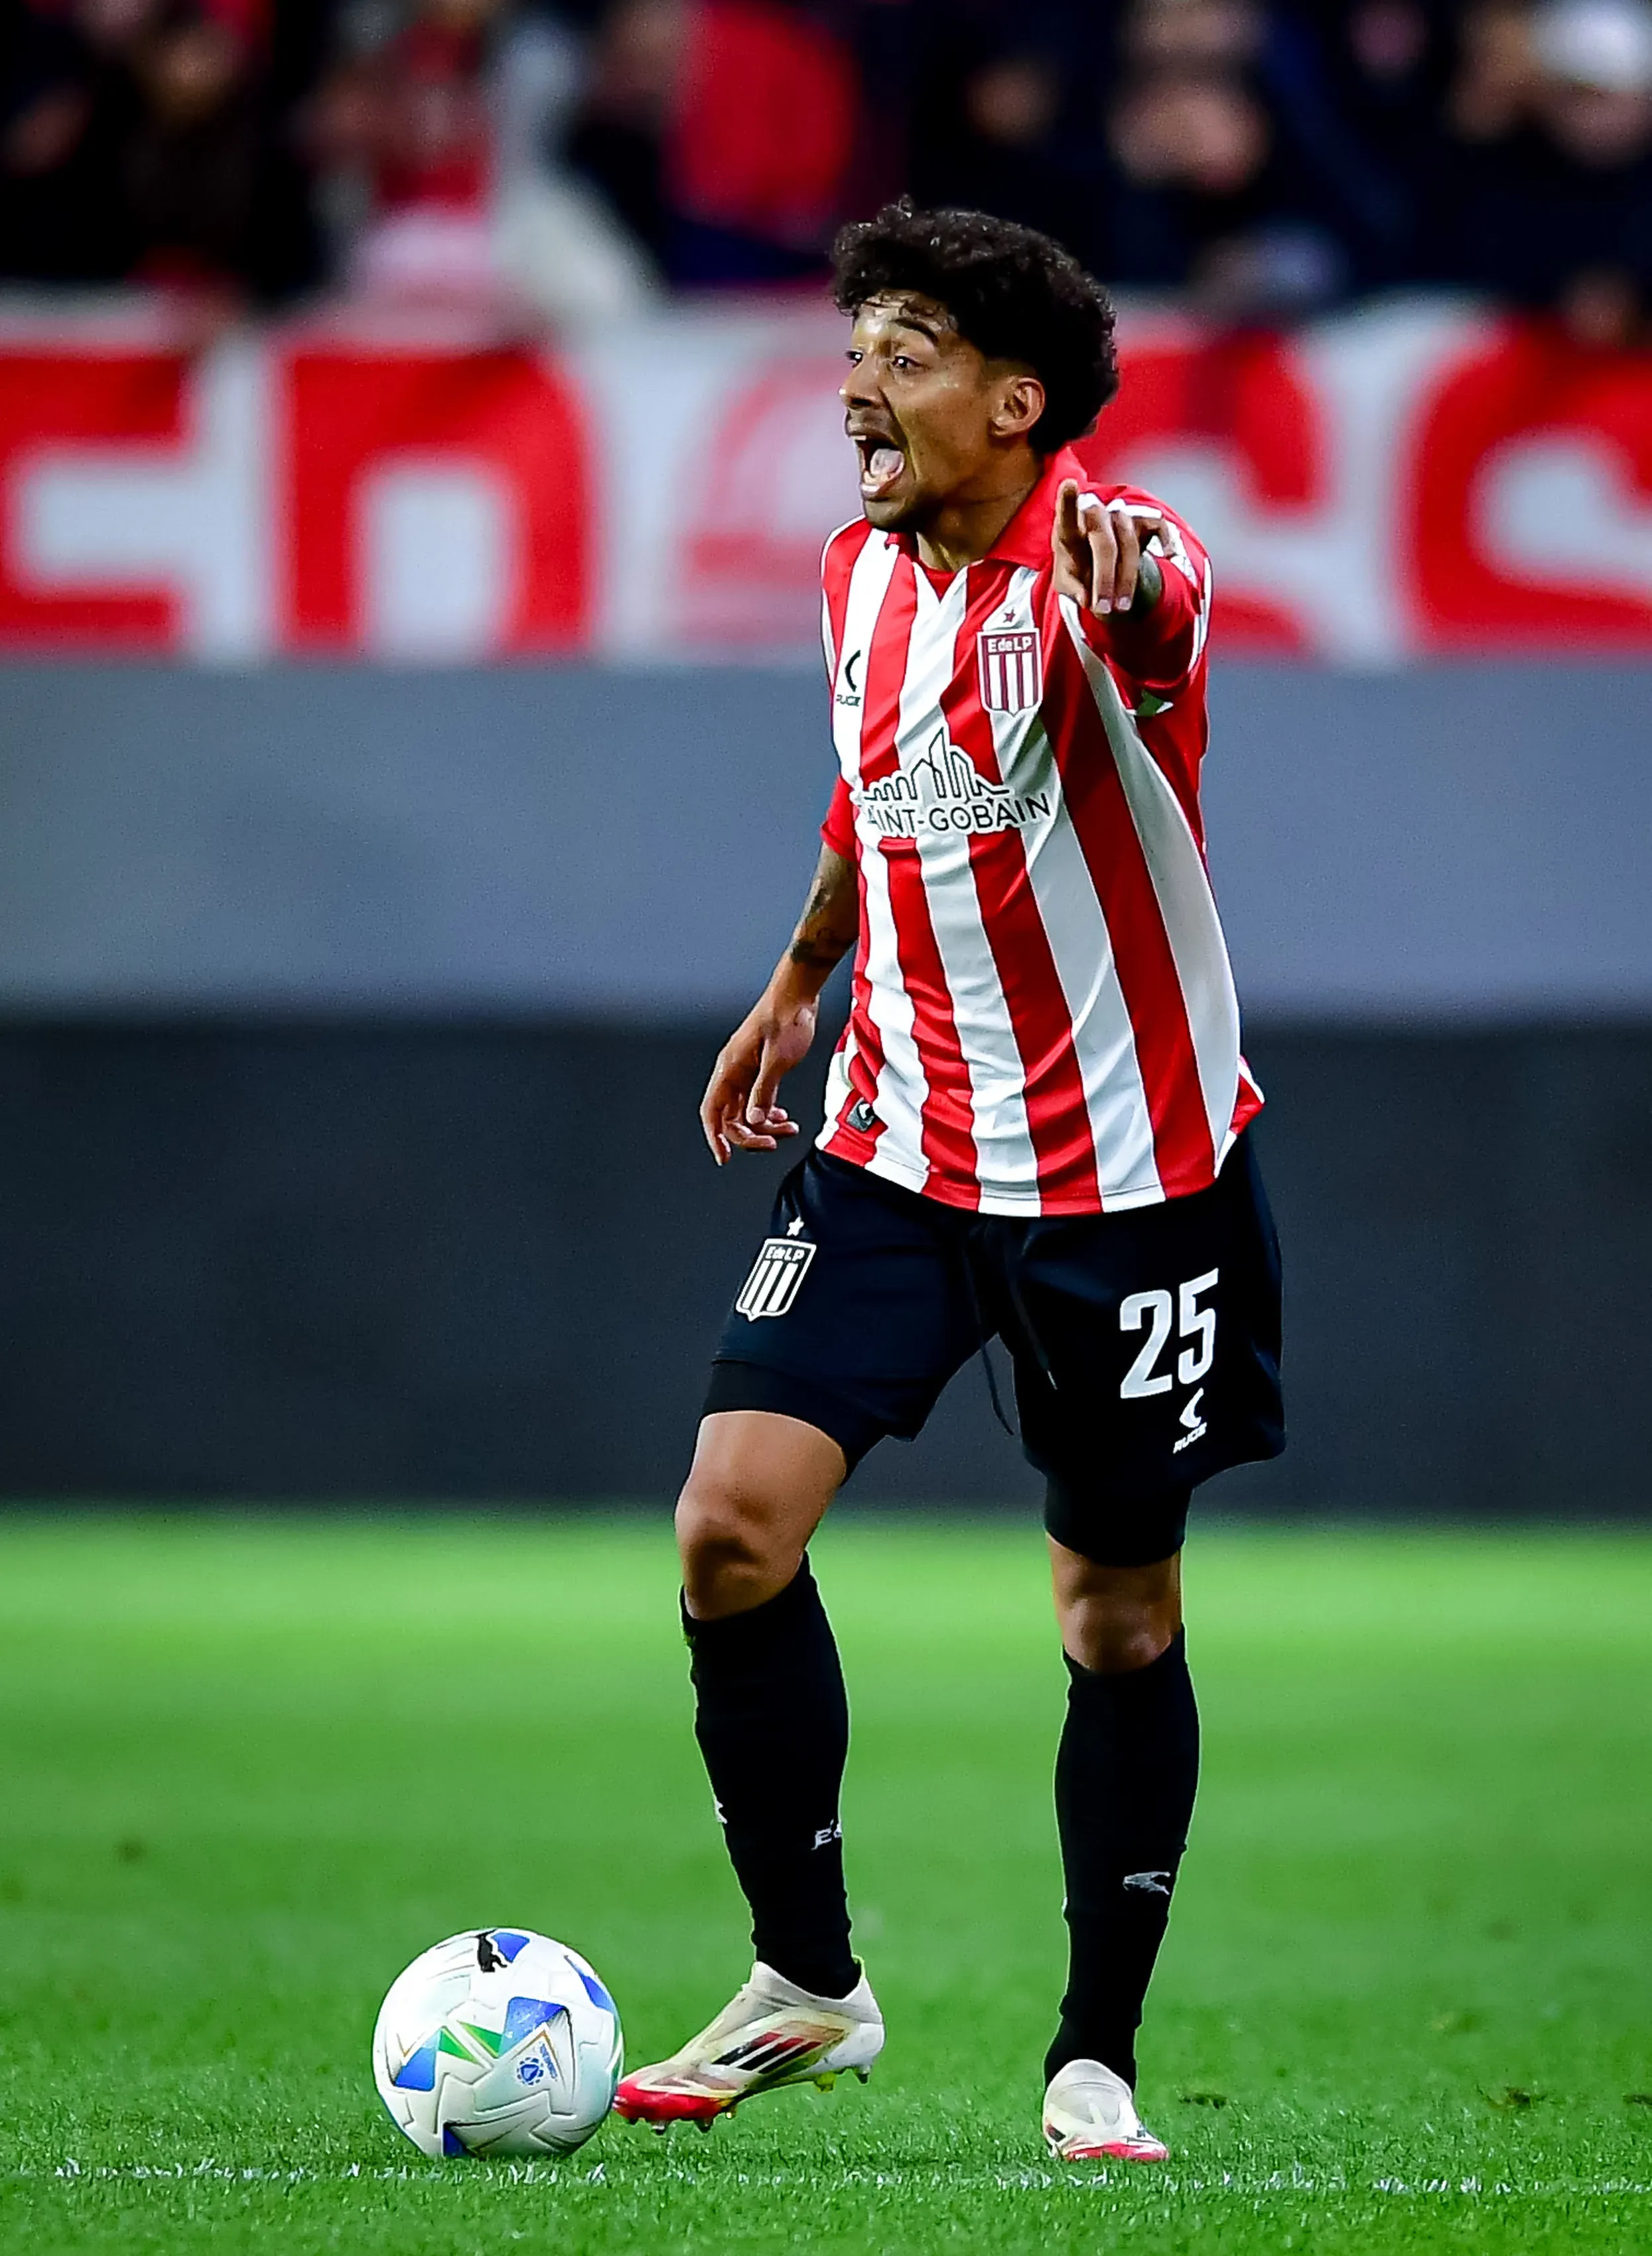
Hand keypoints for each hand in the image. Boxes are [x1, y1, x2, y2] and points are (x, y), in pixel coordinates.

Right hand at [700, 996, 816, 1163]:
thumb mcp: (778, 1059)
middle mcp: (733, 1071)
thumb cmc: (787, 1018)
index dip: (715, 1136)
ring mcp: (745, 1070)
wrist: (798, 994)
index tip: (724, 1157)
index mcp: (730, 1068)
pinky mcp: (759, 1069)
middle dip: (750, 1135)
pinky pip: (757, 1100)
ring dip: (764, 1126)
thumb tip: (754, 1120)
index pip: (712, 1111)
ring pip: (746, 1110)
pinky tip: (783, 1117)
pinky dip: (769, 1112)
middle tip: (773, 1144)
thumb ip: (764, 1091)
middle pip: (730, 1116)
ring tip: (788, 1129)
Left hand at [1052, 481, 1164, 616]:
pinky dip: (1167, 541)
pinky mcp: (1142, 522)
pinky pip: (1160, 526)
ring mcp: (1120, 517)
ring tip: (1120, 608)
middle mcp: (1095, 516)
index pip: (1067, 517)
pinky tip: (1169, 556)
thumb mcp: (1066, 584)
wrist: (1100, 568)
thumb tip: (1086, 599)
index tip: (1068, 485)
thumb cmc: (1077, 571)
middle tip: (1102, 609)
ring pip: (1128, 544)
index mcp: (1070, 528)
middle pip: (1103, 541)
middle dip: (1104, 579)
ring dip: (1125, 580)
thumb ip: (1072, 588)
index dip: (1067, 502)